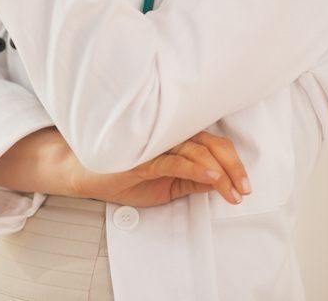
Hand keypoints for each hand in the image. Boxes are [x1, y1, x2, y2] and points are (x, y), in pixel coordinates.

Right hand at [66, 131, 250, 207]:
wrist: (82, 175)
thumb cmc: (121, 177)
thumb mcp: (165, 186)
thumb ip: (190, 182)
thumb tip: (220, 184)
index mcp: (176, 141)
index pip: (213, 145)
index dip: (234, 164)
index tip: (244, 188)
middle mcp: (168, 137)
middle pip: (211, 144)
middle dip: (234, 168)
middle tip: (244, 190)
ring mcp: (154, 144)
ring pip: (197, 151)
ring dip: (220, 172)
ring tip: (232, 190)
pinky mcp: (142, 157)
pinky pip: (174, 161)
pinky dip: (196, 168)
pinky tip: (212, 177)